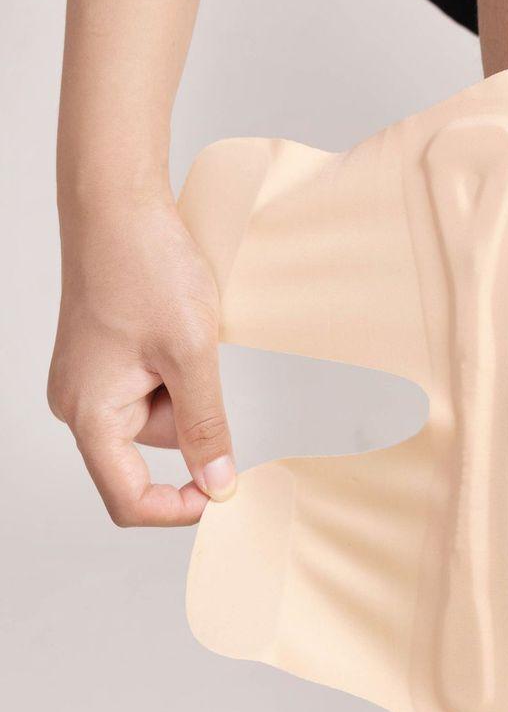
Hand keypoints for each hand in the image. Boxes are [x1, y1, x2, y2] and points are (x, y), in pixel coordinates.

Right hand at [48, 195, 234, 526]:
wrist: (116, 204)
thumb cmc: (144, 266)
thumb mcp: (192, 353)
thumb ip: (206, 425)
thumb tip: (219, 483)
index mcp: (89, 413)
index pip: (128, 498)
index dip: (179, 507)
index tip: (225, 491)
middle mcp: (78, 404)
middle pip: (150, 453)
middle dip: (191, 420)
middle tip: (204, 363)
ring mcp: (88, 381)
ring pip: (157, 417)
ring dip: (187, 388)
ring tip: (187, 334)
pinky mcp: (102, 361)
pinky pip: (150, 388)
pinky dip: (175, 369)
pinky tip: (176, 329)